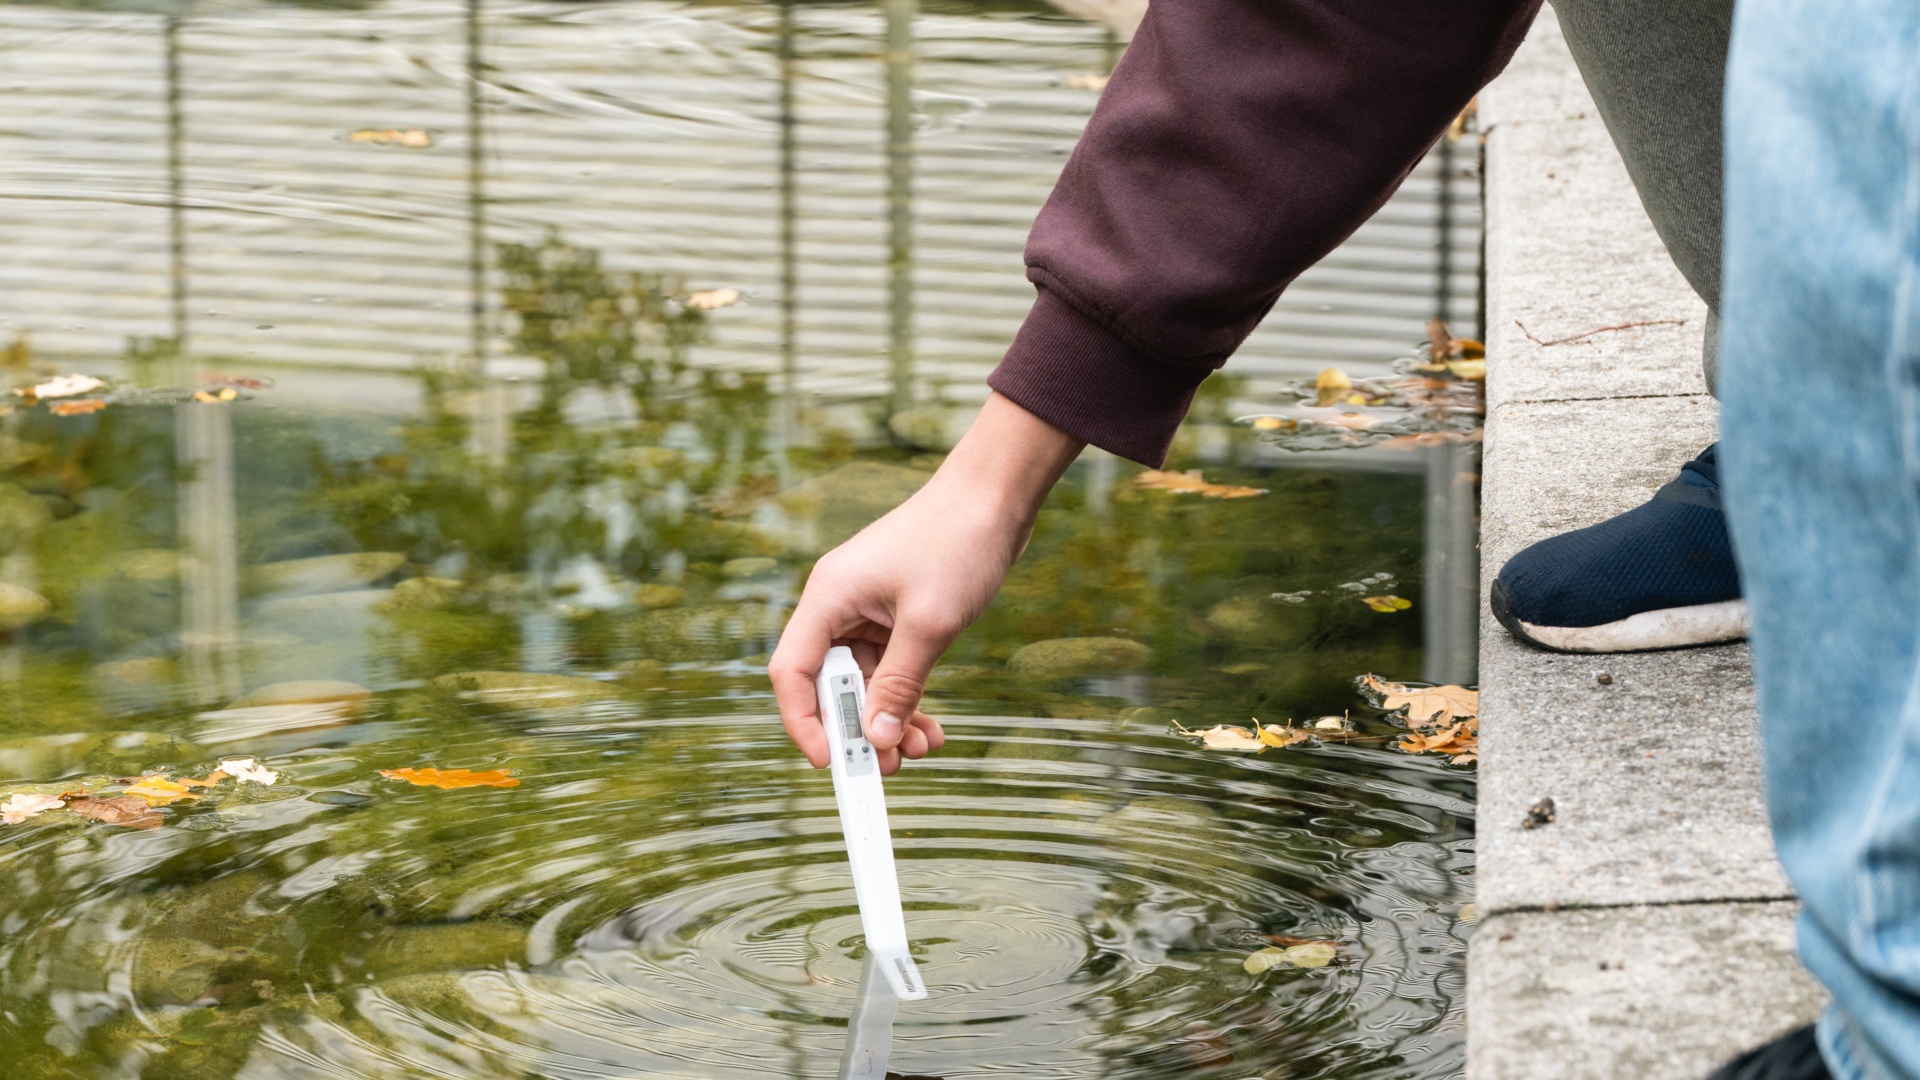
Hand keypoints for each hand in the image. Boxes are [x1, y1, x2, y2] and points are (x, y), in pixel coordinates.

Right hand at [768, 393, 1084, 773]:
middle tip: (891, 766)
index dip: (804, 722)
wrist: (998, 495)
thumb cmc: (958, 543)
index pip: (792, 672)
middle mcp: (839, 604)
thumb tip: (875, 739)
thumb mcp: (929, 625)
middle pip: (828, 683)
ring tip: (923, 749)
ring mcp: (868, 609)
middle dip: (856, 728)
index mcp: (828, 597)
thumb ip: (898, 685)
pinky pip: (889, 669)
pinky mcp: (897, 614)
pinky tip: (931, 726)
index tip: (834, 761)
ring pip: (863, 682)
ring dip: (888, 719)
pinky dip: (906, 698)